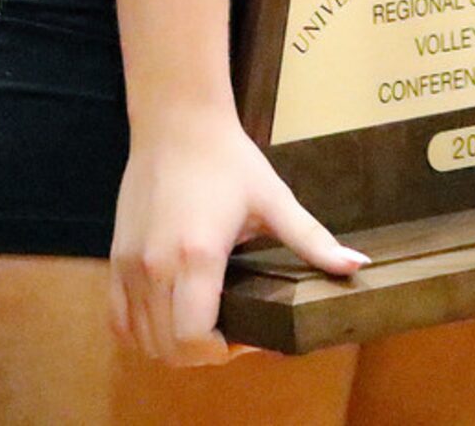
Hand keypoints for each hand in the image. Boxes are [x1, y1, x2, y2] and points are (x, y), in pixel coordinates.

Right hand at [109, 103, 369, 365]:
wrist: (176, 120)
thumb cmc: (227, 157)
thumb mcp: (274, 199)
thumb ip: (312, 240)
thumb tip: (357, 266)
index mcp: (197, 255)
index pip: (196, 340)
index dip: (226, 352)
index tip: (252, 333)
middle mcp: (156, 266)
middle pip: (170, 349)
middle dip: (206, 353)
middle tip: (235, 331)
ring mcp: (131, 265)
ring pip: (143, 340)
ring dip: (174, 345)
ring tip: (208, 322)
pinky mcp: (117, 258)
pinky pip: (120, 320)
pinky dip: (144, 331)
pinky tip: (173, 314)